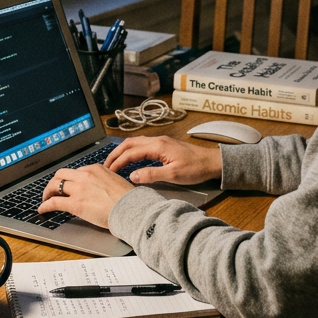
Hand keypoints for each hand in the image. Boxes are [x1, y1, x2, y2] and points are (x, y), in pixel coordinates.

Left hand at [40, 164, 132, 229]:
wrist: (131, 208)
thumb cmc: (127, 198)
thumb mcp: (114, 180)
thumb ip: (102, 180)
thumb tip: (96, 187)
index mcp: (95, 169)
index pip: (75, 171)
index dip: (69, 179)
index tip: (67, 185)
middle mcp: (85, 175)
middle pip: (61, 174)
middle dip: (54, 182)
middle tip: (52, 190)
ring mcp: (79, 189)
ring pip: (54, 185)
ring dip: (47, 192)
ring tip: (45, 199)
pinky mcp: (75, 203)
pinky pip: (54, 202)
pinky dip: (45, 205)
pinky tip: (42, 209)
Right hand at [104, 136, 221, 185]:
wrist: (212, 162)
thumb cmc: (196, 168)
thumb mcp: (173, 175)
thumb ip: (151, 175)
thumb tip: (132, 176)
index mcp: (158, 146)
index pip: (131, 152)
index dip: (118, 161)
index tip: (109, 171)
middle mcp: (158, 140)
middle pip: (130, 143)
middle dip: (116, 153)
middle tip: (106, 165)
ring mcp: (161, 141)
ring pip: (136, 142)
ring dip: (123, 151)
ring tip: (114, 162)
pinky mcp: (165, 145)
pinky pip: (143, 145)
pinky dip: (132, 151)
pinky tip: (131, 159)